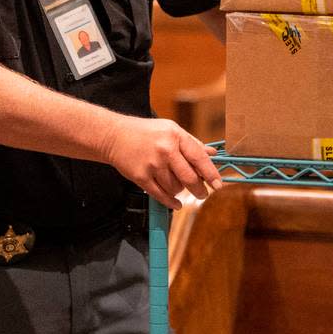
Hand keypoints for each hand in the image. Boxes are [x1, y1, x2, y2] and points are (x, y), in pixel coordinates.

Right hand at [104, 116, 221, 209]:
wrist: (114, 136)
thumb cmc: (145, 132)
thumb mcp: (171, 130)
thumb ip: (192, 143)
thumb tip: (212, 154)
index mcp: (175, 136)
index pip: (199, 158)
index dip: (211, 173)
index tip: (218, 184)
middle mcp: (165, 150)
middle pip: (189, 177)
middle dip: (200, 189)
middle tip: (203, 194)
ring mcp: (152, 165)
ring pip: (175, 187)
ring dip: (180, 191)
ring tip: (177, 185)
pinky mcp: (141, 177)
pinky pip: (160, 195)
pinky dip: (171, 201)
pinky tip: (176, 203)